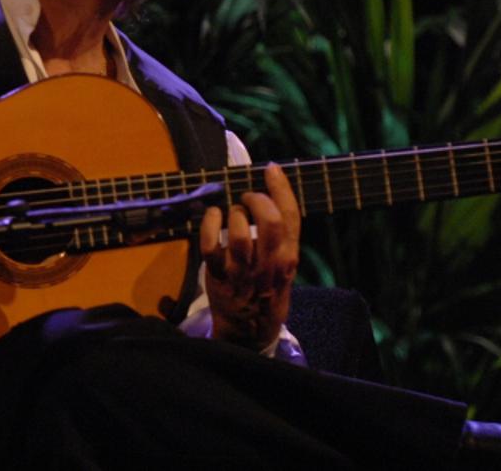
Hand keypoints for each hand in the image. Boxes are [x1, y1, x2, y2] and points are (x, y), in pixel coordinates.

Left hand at [199, 163, 300, 350]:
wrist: (250, 330)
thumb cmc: (267, 288)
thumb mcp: (285, 264)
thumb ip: (282, 235)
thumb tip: (270, 194)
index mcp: (288, 258)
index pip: (290, 217)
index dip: (281, 188)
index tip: (271, 169)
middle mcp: (268, 265)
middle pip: (269, 223)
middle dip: (257, 200)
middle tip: (249, 196)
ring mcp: (242, 272)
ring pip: (239, 234)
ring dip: (234, 215)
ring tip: (233, 213)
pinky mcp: (217, 276)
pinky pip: (210, 245)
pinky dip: (209, 223)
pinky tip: (213, 215)